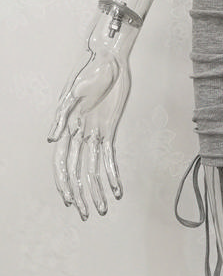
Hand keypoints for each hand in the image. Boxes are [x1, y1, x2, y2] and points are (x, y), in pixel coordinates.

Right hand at [47, 12, 137, 219]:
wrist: (110, 61)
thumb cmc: (89, 73)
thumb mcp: (73, 93)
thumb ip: (61, 117)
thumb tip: (50, 140)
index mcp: (66, 128)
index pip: (64, 163)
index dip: (66, 183)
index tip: (70, 201)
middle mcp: (79, 135)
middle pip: (80, 171)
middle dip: (84, 194)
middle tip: (91, 215)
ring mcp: (94, 134)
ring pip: (94, 169)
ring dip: (98, 189)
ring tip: (104, 208)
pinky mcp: (109, 130)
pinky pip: (110, 157)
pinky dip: (113, 174)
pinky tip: (117, 189)